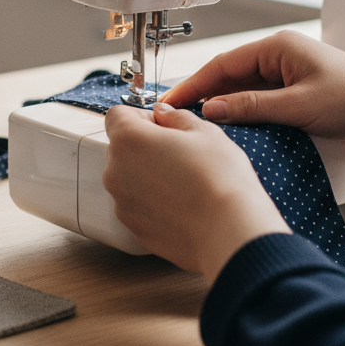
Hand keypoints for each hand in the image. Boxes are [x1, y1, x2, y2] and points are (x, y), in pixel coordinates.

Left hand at [103, 103, 288, 282]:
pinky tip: (183, 205)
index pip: (117, 115)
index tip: (164, 126)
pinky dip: (154, 202)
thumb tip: (163, 114)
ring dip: (149, 175)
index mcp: (128, 140)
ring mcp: (122, 203)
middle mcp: (115, 172)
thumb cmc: (220, 178)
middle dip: (146, 146)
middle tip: (181, 155)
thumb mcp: (204, 131)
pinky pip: (139, 206)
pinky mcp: (134, 228)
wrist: (229, 232)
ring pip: (130, 179)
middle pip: (122, 148)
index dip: (141, 116)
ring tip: (185, 183)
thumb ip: (175, 117)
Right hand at [161, 30, 344, 152]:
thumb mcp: (299, 106)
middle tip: (175, 120)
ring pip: (242, 94)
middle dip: (202, 97)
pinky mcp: (298, 98)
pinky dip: (244, 119)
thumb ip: (252, 107)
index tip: (169, 102)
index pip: (222, 65)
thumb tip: (212, 108)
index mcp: (278, 48)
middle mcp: (280, 59)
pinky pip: (260, 106)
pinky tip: (233, 135)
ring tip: (199, 131)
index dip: (193, 85)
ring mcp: (289, 78)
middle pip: (228, 78)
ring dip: (223, 110)